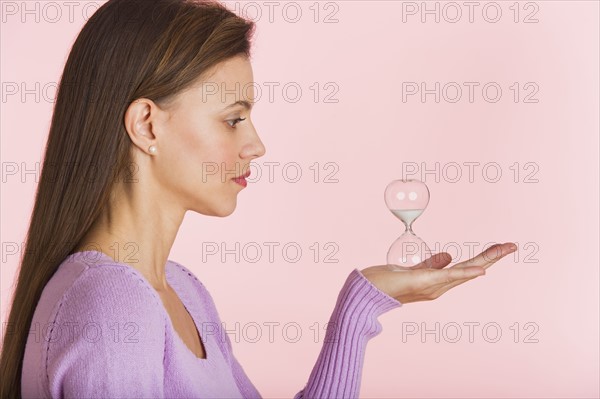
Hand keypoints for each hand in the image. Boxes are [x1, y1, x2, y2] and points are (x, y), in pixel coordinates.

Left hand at [359, 242, 516, 303]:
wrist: (366, 294)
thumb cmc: (386, 283)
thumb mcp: (411, 270)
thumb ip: (430, 265)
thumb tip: (448, 255)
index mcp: (437, 283)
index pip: (465, 268)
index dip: (484, 258)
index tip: (501, 247)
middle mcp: (439, 287)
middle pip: (471, 270)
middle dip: (493, 257)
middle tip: (512, 245)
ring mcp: (432, 286)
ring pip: (464, 271)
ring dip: (486, 259)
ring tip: (504, 249)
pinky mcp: (423, 282)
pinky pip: (447, 277)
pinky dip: (465, 272)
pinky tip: (481, 270)